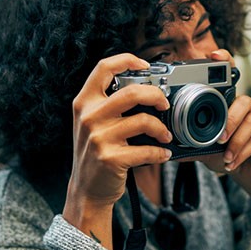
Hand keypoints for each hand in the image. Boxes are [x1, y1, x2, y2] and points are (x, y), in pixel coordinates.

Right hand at [67, 54, 174, 212]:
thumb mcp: (91, 122)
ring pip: (143, 121)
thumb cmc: (94, 152)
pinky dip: (160, 152)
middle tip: (165, 104)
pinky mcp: (110, 158)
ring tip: (166, 135)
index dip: (127, 60)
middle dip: (156, 95)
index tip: (146, 65)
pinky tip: (163, 154)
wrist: (86, 189)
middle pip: (132, 92)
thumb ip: (108, 103)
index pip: (104, 68)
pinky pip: (146, 150)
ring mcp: (98, 138)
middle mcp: (89, 117)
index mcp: (84, 102)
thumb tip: (146, 87)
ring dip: (162, 129)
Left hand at [187, 49, 250, 182]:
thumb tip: (170, 147)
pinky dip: (243, 152)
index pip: (229, 76)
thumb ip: (190, 145)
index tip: (214, 55)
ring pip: (250, 121)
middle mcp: (245, 106)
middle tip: (219, 139)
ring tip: (226, 156)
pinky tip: (233, 161)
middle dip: (230, 121)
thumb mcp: (204, 149)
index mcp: (228, 103)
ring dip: (236, 141)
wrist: (245, 172)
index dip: (224, 61)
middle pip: (242, 102)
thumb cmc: (224, 153)